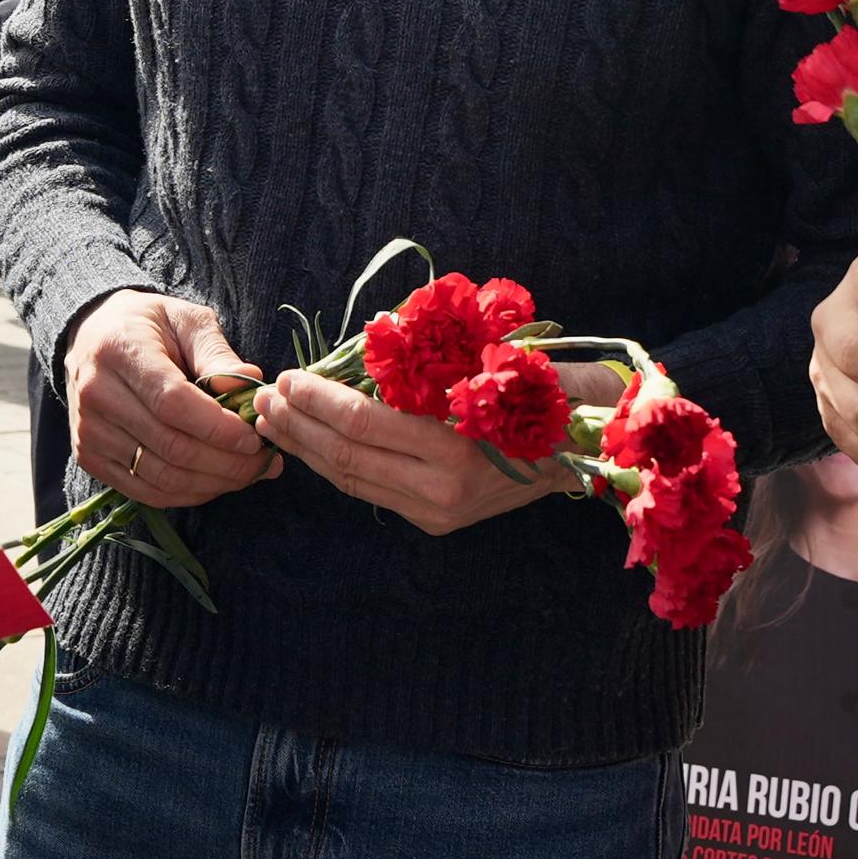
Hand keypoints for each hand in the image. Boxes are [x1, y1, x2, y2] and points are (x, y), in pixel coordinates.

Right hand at [62, 293, 275, 507]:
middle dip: (226, 462)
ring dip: (212, 483)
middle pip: (170, 446)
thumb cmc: (148, 326)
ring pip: (160, 476)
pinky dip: (186, 494)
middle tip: (264, 461)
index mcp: (121, 351)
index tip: (254, 437)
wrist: (90, 337)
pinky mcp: (89, 457)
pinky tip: (215, 482)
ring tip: (247, 473)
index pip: (172, 403)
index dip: (218, 428)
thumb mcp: (185, 320)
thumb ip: (216, 353)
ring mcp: (88, 431)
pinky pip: (145, 491)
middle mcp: (97, 394)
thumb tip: (250, 382)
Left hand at [258, 362, 606, 535]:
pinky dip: (335, 465)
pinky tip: (310, 443)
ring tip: (272, 420)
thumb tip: (376, 338)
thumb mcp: (500, 360)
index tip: (289, 376)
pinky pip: (371, 491)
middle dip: (299, 426)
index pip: (365, 423)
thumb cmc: (549, 388)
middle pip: (348, 458)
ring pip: (352, 481)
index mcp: (459, 450)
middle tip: (263, 397)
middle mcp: (444, 491)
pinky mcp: (436, 521)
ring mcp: (438, 512)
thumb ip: (438, 358)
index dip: (319, 400)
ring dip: (306, 449)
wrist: (594, 446)